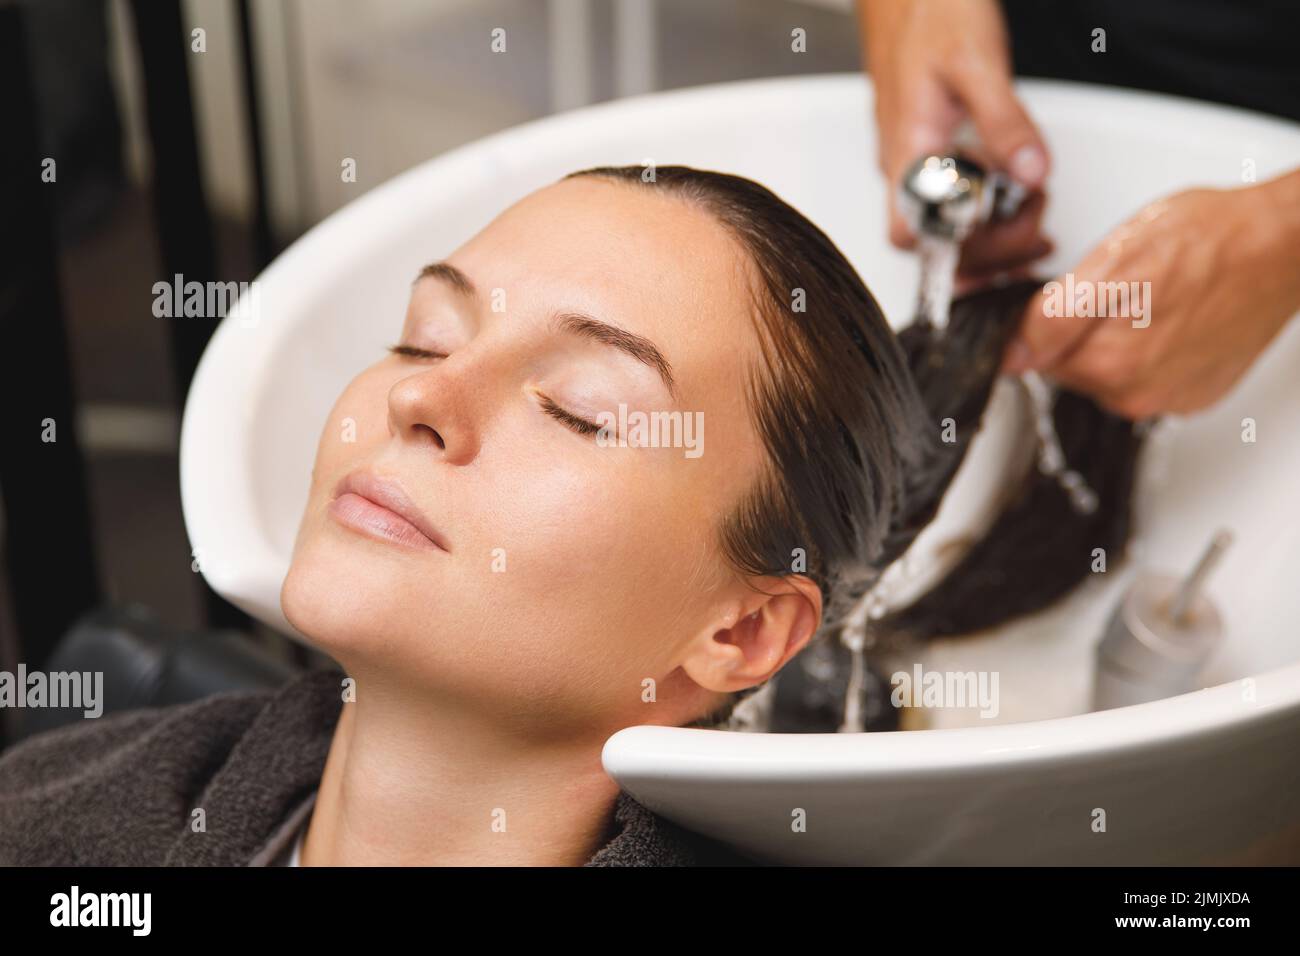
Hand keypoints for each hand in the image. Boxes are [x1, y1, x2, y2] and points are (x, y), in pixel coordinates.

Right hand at [858, 0, 1052, 276]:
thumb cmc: (928, 11)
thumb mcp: (976, 62)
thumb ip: (1005, 122)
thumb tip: (1031, 174)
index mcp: (906, 151)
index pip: (912, 234)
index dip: (956, 247)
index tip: (1005, 225)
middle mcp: (904, 166)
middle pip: (937, 242)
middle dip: (992, 244)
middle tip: (1037, 216)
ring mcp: (916, 161)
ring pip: (947, 226)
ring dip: (994, 234)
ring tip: (1034, 208)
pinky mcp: (931, 152)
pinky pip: (955, 201)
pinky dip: (989, 215)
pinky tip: (1018, 200)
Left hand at [1001, 171, 1299, 418]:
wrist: (1285, 247)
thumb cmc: (1210, 239)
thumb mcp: (1113, 261)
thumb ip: (1053, 319)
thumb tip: (1011, 356)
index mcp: (1106, 364)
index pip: (1033, 356)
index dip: (1042, 322)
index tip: (1067, 297)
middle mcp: (1134, 395)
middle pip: (1070, 366)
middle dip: (1080, 330)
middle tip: (1118, 287)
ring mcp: (1167, 399)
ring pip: (1107, 371)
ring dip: (1115, 339)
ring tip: (1151, 298)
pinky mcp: (1194, 396)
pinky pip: (1148, 377)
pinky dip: (1151, 351)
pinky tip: (1173, 318)